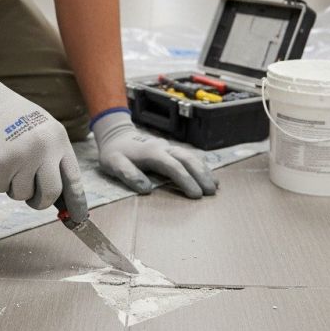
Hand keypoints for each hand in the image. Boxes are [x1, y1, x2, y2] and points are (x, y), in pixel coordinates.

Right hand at [0, 69, 86, 220]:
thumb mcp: (42, 130)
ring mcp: (23, 157)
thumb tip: (59, 194)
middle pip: (50, 194)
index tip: (78, 218)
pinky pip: (1, 188)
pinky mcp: (1, 164)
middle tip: (33, 198)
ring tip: (7, 163)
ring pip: (22, 194)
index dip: (76, 202)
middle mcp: (44, 149)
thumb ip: (52, 157)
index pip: (73, 179)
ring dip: (13, 186)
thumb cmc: (12, 117)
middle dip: (41, 202)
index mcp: (58, 139)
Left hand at [92, 110, 217, 198]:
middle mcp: (164, 148)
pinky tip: (209, 175)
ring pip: (192, 156)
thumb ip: (128, 174)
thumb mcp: (114, 163)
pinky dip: (201, 166)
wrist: (116, 135)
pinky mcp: (171, 150)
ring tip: (215, 186)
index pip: (174, 167)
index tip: (196, 195)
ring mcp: (169, 147)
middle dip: (201, 175)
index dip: (186, 181)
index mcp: (152, 153)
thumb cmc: (115, 153)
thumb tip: (146, 189)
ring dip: (204, 170)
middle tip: (211, 192)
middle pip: (188, 160)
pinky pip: (190, 156)